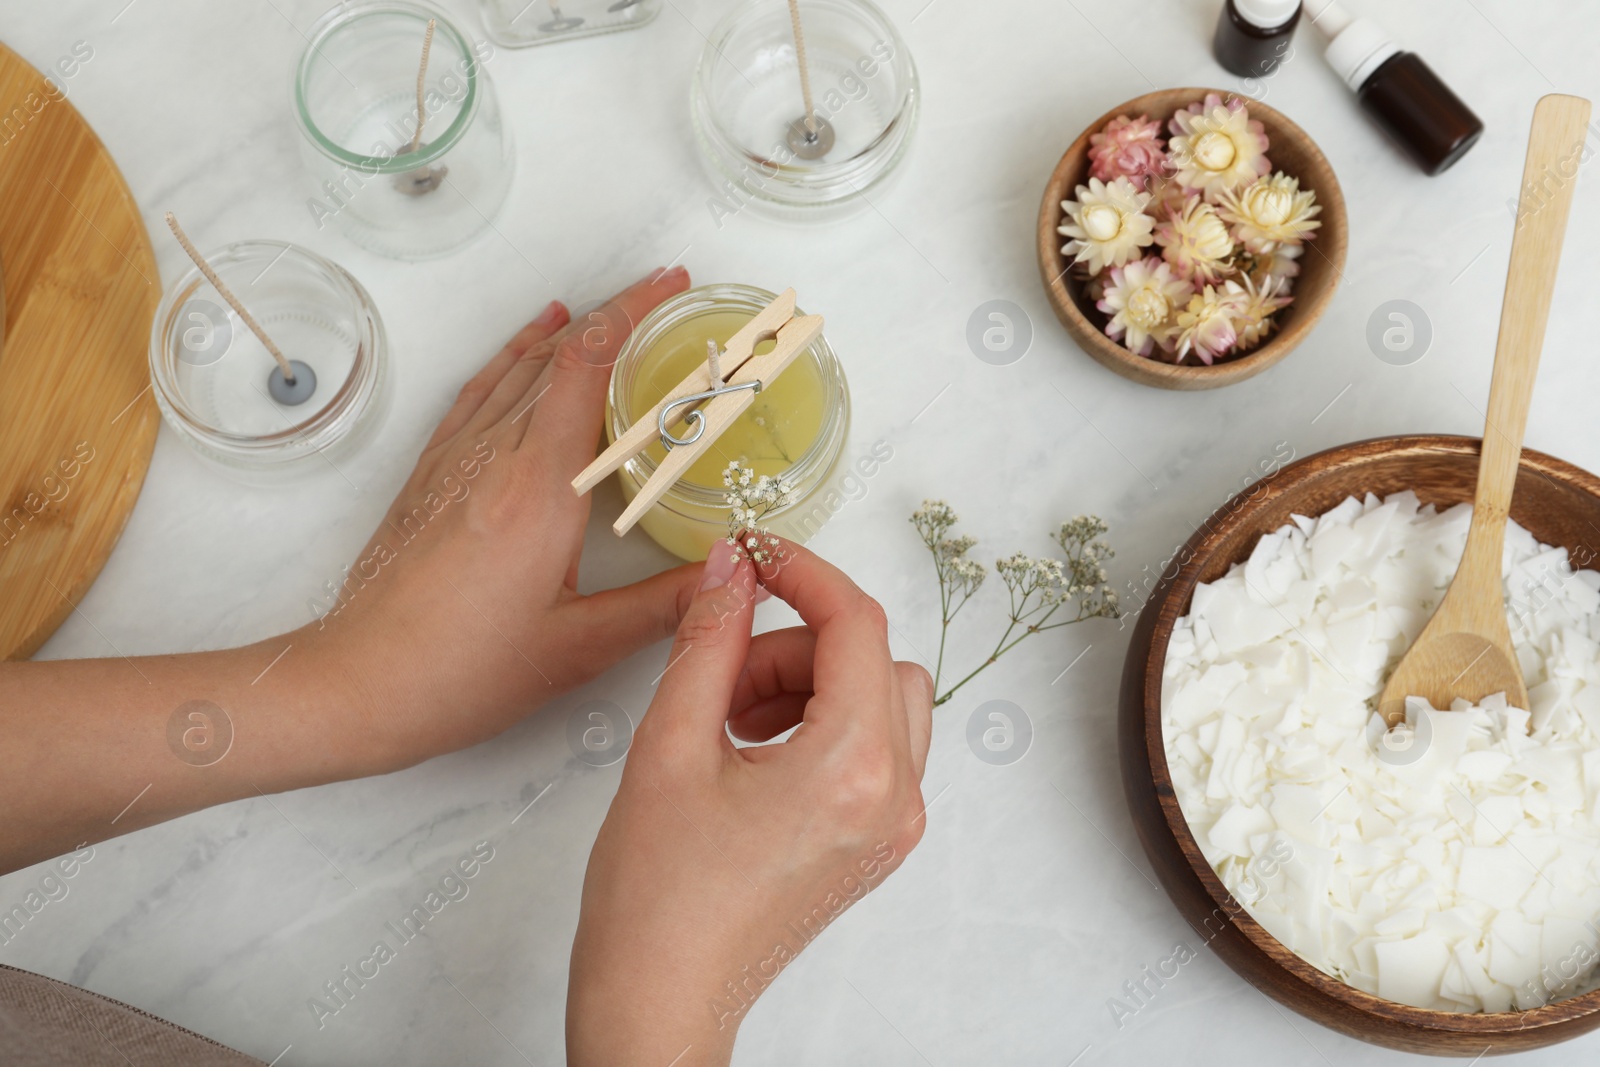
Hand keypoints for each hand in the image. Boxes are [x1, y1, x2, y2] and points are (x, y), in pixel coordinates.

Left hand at [302, 265, 701, 769]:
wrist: (356, 683)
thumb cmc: (458, 671)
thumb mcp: (579, 648)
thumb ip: (663, 606)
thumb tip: (728, 577)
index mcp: (539, 488)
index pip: (590, 365)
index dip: (634, 313)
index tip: (673, 287)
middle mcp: (496, 457)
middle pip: (561, 355)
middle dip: (620, 315)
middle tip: (669, 297)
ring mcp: (457, 460)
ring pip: (520, 368)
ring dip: (573, 330)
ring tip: (616, 307)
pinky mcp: (432, 475)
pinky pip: (482, 392)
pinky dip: (514, 357)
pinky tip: (532, 341)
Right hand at [566, 541, 934, 1065]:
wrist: (660, 999)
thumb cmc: (657, 897)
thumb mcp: (669, 745)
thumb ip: (708, 641)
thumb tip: (733, 568)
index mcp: (851, 768)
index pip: (856, 624)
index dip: (802, 572)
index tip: (754, 556)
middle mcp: (894, 797)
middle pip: (874, 659)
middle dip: (797, 646)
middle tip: (721, 680)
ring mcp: (893, 826)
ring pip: (880, 700)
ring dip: (810, 685)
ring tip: (728, 724)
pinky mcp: (877, 844)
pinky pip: (875, 748)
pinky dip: (822, 726)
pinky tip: (751, 755)